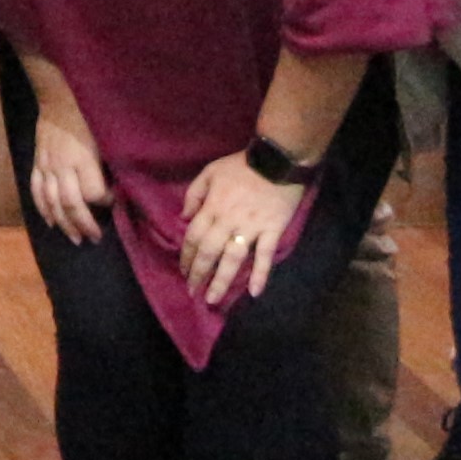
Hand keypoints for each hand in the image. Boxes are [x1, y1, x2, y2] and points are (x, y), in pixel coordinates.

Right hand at [28, 110, 113, 243]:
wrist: (59, 98)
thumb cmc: (88, 115)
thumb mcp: (105, 136)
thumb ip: (109, 163)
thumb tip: (119, 186)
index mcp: (83, 159)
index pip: (94, 193)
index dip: (106, 202)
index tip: (115, 203)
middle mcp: (62, 167)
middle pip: (71, 205)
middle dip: (84, 224)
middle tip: (95, 238)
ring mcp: (46, 167)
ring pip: (52, 203)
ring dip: (64, 224)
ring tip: (75, 239)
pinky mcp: (36, 164)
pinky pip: (36, 191)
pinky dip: (42, 209)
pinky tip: (51, 222)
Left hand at [178, 156, 311, 307]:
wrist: (277, 160)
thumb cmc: (242, 165)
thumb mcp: (211, 171)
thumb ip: (195, 193)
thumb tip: (184, 217)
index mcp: (212, 207)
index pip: (194, 237)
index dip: (187, 256)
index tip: (183, 271)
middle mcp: (228, 221)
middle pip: (209, 252)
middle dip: (198, 274)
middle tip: (193, 292)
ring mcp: (251, 228)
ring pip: (232, 259)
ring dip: (221, 281)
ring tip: (213, 299)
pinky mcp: (272, 231)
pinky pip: (264, 255)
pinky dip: (260, 274)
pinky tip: (254, 292)